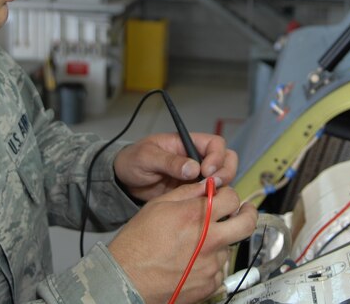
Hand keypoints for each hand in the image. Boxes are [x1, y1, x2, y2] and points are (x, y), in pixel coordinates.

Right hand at [108, 181, 257, 303]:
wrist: (128, 278)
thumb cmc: (138, 242)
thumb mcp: (158, 205)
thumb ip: (187, 192)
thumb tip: (207, 185)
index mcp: (197, 215)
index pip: (232, 198)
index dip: (228, 194)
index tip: (224, 197)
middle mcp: (210, 239)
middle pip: (247, 223)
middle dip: (249, 213)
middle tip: (244, 211)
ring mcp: (212, 264)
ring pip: (230, 246)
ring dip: (221, 241)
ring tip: (198, 244)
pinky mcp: (210, 283)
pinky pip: (220, 269)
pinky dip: (211, 263)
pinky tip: (193, 262)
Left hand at [114, 132, 237, 202]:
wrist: (124, 181)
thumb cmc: (133, 160)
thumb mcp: (147, 157)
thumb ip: (169, 161)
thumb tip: (194, 168)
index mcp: (187, 143)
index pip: (215, 144)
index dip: (216, 156)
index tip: (206, 171)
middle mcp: (196, 157)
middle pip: (226, 160)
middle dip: (225, 172)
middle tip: (213, 185)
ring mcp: (197, 175)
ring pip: (222, 178)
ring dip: (221, 187)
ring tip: (207, 196)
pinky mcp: (193, 191)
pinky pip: (211, 194)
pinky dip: (212, 199)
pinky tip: (203, 206)